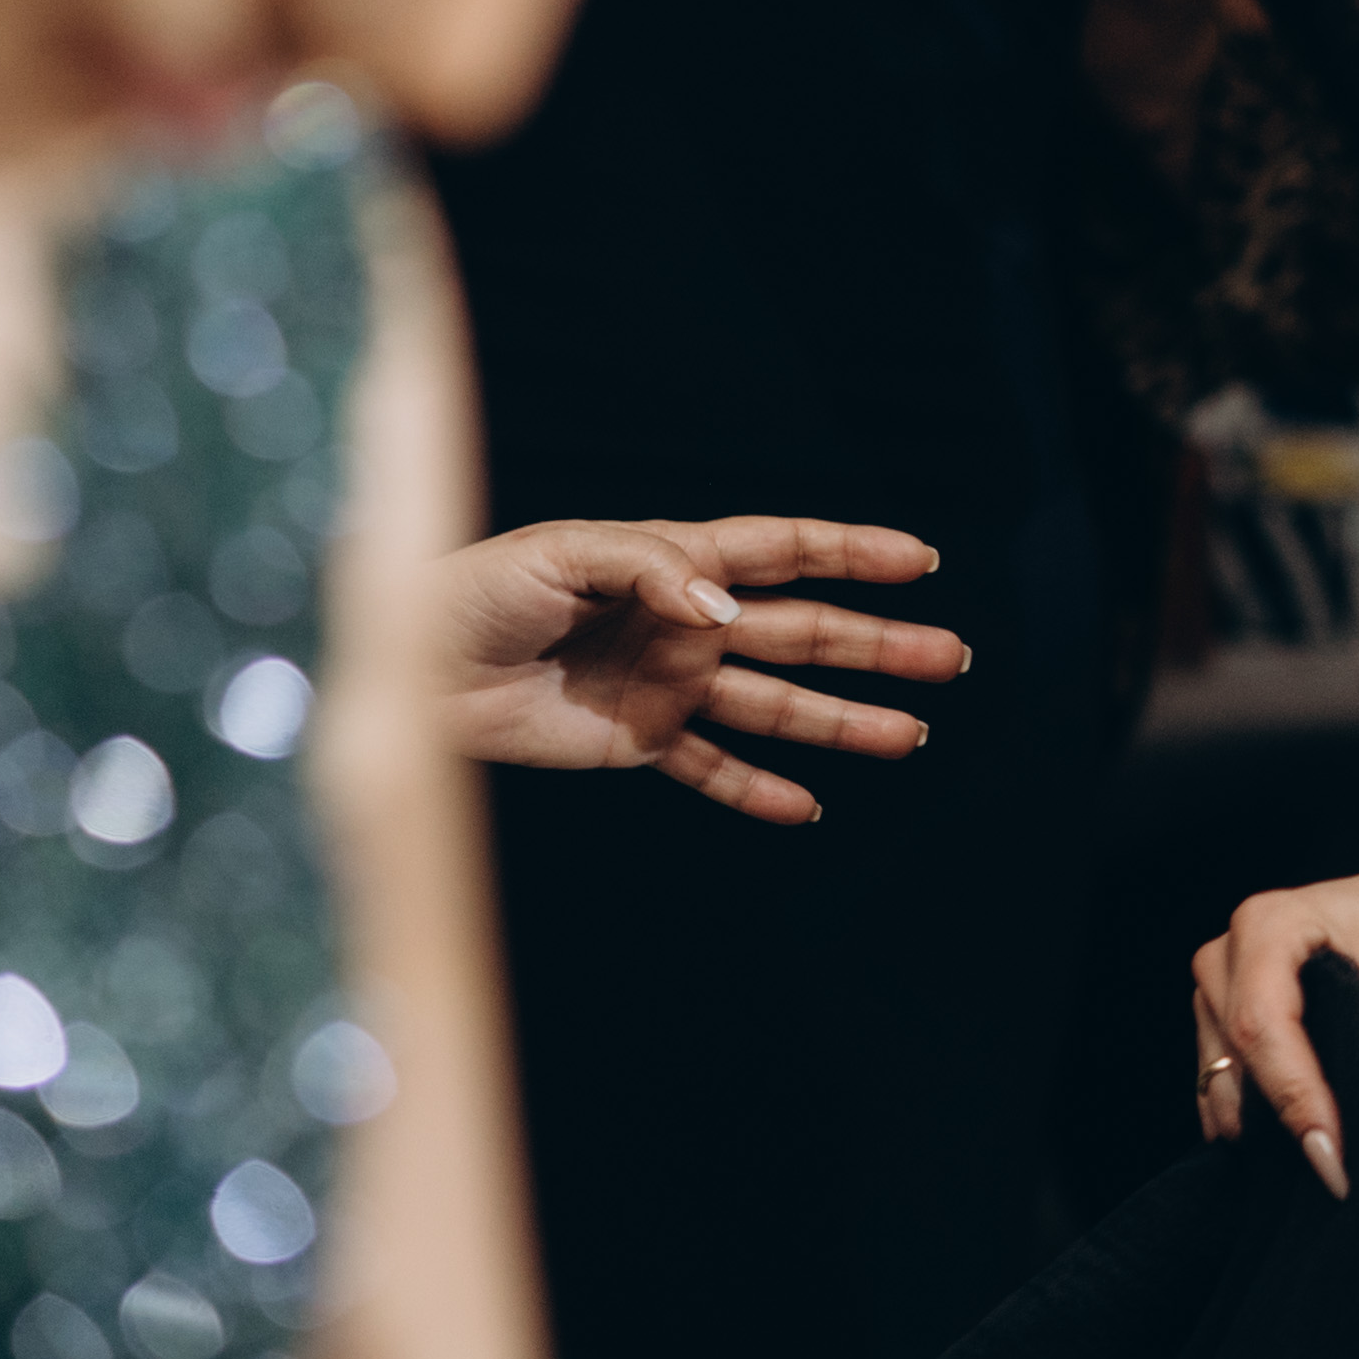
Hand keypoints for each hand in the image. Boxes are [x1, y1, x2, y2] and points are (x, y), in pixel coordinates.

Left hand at [428, 515, 968, 823]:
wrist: (409, 672)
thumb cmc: (475, 592)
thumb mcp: (561, 555)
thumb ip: (652, 569)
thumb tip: (725, 610)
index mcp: (674, 561)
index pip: (783, 551)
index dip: (853, 552)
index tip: (920, 561)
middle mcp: (684, 623)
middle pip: (802, 631)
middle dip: (877, 644)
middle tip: (950, 658)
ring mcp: (666, 685)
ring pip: (776, 703)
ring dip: (842, 719)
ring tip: (910, 734)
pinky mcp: (636, 741)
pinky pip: (710, 768)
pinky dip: (756, 789)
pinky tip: (807, 806)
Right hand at [1191, 848, 1358, 1197]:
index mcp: (1271, 925)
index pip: (1264, 1027)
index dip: (1296, 1099)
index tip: (1335, 1159)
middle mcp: (1231, 951)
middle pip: (1238, 1053)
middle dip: (1283, 1118)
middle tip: (1337, 1173)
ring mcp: (1224, 985)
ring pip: (1224, 1072)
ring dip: (1265, 1120)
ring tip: (1326, 1158)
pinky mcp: (1230, 1015)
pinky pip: (1226, 1077)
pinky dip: (1257, 1112)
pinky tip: (1298, 1142)